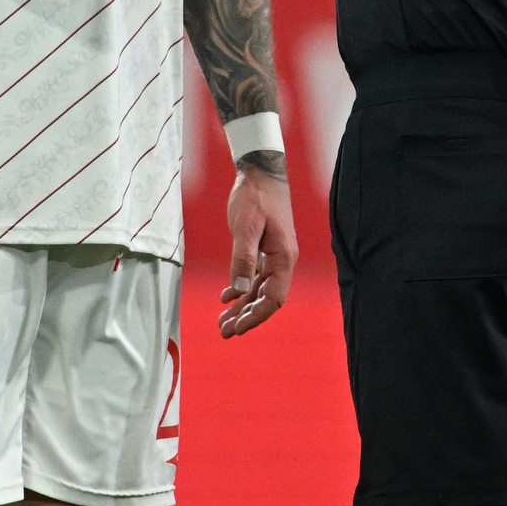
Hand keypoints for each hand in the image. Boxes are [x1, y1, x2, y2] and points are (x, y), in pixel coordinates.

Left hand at [218, 156, 297, 337]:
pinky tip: (225, 299)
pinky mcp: (264, 249)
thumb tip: (239, 290)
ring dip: (241, 306)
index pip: (274, 298)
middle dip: (246, 317)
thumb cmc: (255, 196)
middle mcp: (282, 261)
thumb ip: (242, 259)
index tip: (237, 329)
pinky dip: (240, 289)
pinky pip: (254, 277)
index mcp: (283, 258)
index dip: (256, 316)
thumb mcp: (246, 226)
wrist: (261, 172)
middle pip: (266, 298)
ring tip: (223, 323)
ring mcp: (273, 256)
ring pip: (258, 290)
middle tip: (224, 333)